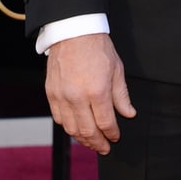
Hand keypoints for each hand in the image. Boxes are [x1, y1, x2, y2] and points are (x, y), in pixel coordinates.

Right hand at [45, 33, 135, 153]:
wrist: (74, 32)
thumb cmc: (97, 47)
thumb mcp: (117, 69)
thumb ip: (122, 95)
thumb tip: (129, 114)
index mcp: (97, 90)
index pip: (106, 122)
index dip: (112, 133)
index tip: (116, 137)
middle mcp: (77, 97)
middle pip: (88, 130)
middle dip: (98, 143)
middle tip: (105, 148)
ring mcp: (62, 96)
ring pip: (71, 128)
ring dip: (82, 139)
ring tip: (92, 141)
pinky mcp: (51, 94)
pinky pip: (59, 118)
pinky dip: (69, 127)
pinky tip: (77, 128)